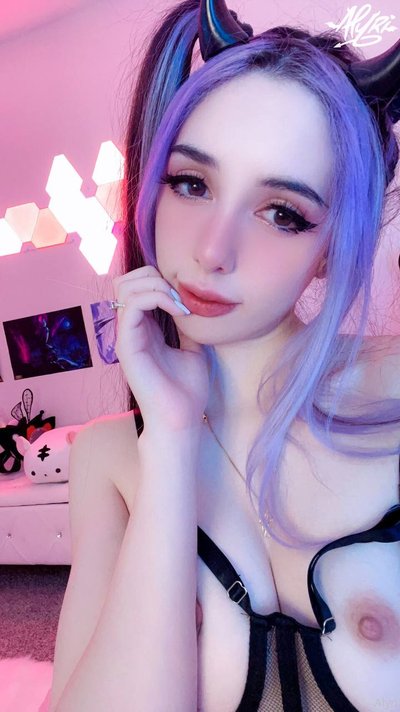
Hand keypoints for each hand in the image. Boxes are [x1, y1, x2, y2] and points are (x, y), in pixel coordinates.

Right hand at [112, 266, 209, 430]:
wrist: (181, 418)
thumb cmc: (187, 391)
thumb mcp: (194, 349)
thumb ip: (187, 327)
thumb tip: (193, 305)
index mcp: (145, 329)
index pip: (138, 287)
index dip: (162, 282)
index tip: (188, 300)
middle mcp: (131, 330)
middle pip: (126, 281)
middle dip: (155, 277)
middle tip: (181, 297)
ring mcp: (126, 336)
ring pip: (125, 287)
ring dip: (157, 285)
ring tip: (179, 303)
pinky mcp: (126, 345)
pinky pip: (133, 305)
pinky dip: (158, 297)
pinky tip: (179, 311)